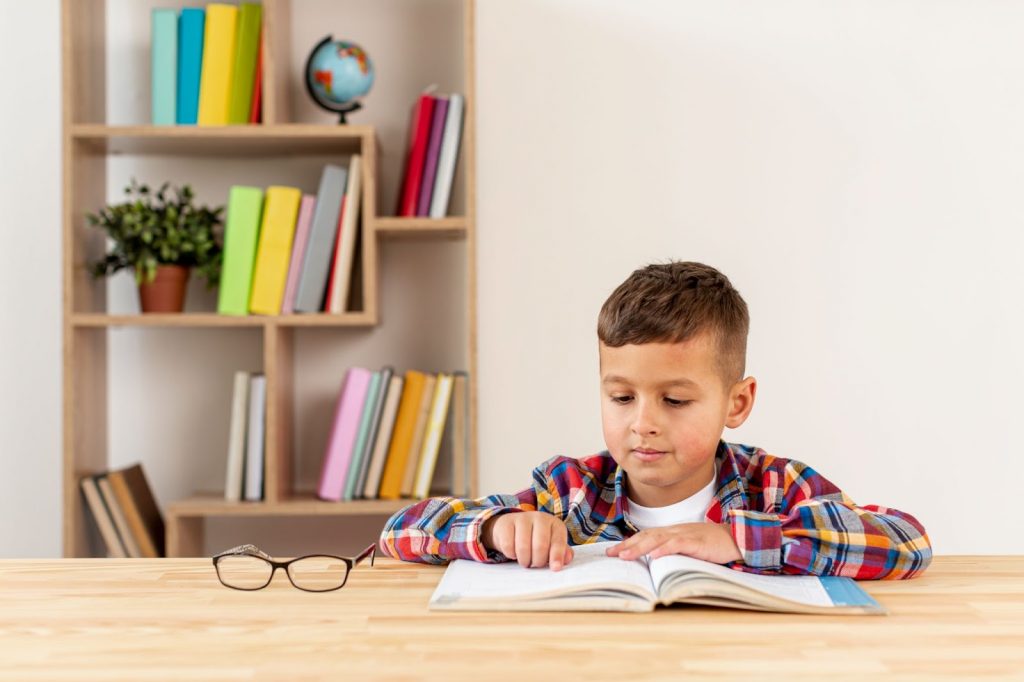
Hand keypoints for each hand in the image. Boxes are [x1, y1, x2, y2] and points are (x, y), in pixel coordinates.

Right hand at [481, 511, 574, 570]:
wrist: (511, 526)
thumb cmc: (536, 539)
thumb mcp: (551, 543)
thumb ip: (561, 552)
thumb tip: (567, 559)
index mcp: (555, 524)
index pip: (558, 540)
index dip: (557, 555)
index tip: (555, 568)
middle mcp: (540, 518)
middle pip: (540, 546)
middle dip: (538, 561)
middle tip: (535, 564)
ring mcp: (522, 518)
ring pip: (523, 547)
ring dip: (524, 560)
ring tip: (525, 560)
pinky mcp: (506, 523)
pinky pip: (508, 546)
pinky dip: (511, 554)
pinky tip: (514, 552)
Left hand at [606, 522, 742, 563]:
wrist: (737, 539)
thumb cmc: (712, 545)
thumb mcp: (688, 547)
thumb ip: (672, 551)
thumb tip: (653, 562)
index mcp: (672, 532)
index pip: (646, 536)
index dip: (629, 543)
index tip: (613, 551)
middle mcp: (675, 531)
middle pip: (647, 536)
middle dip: (628, 545)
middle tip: (611, 554)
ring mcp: (686, 535)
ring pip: (658, 539)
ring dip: (640, 547)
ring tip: (625, 555)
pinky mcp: (697, 542)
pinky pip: (678, 544)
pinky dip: (665, 549)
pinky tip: (654, 555)